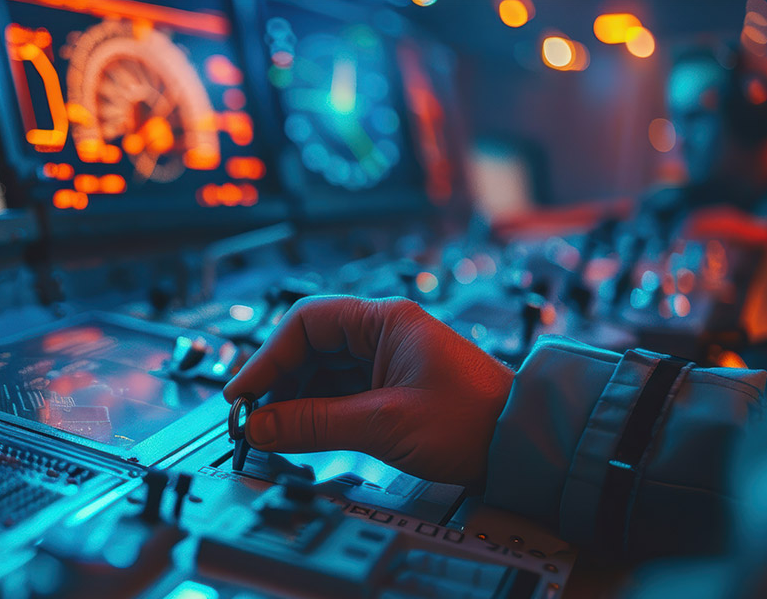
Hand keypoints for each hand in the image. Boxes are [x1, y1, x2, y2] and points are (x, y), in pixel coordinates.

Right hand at [223, 296, 513, 485]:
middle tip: (251, 417)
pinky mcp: (393, 387)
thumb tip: (259, 426)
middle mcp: (384, 333)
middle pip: (310, 346)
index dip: (268, 357)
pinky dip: (316, 411)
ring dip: (294, 399)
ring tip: (271, 431)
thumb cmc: (473, 420)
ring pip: (323, 371)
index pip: (306, 322)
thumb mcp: (384, 423)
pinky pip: (340, 392)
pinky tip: (300, 432)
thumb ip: (314, 424)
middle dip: (278, 381)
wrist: (523, 445)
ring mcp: (388, 360)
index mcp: (385, 321)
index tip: (243, 392)